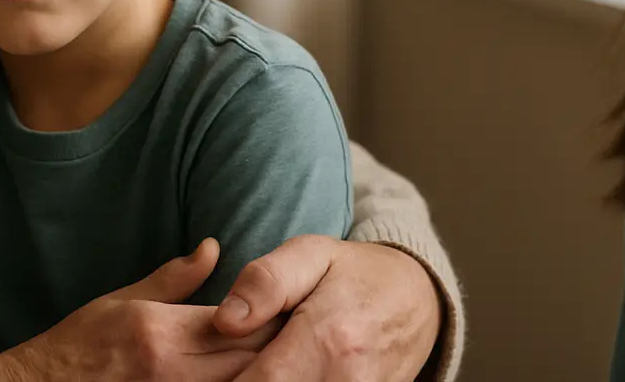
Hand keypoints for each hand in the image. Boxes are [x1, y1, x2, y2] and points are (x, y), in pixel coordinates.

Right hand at [0, 238, 280, 381]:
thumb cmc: (78, 344)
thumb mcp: (121, 300)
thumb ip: (173, 279)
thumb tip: (213, 248)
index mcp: (160, 331)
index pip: (237, 322)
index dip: (273, 316)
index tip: (296, 306)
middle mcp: (170, 370)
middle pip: (246, 359)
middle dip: (276, 345)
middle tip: (302, 331)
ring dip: (261, 368)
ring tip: (285, 353)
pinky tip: (250, 374)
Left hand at [212, 235, 441, 381]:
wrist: (417, 299)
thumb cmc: (354, 273)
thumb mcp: (309, 254)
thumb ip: (265, 282)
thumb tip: (225, 321)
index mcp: (328, 339)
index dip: (227, 381)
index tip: (207, 369)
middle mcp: (347, 380)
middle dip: (243, 380)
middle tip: (237, 361)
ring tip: (262, 362)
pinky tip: (284, 372)